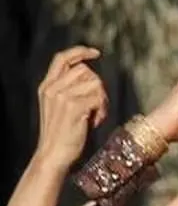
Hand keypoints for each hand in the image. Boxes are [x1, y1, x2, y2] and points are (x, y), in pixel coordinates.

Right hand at [33, 47, 108, 172]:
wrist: (53, 154)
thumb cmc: (63, 133)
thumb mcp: (60, 106)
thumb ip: (70, 89)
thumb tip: (93, 77)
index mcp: (47, 86)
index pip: (61, 58)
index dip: (79, 51)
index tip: (96, 53)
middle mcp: (52, 88)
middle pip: (86, 70)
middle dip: (98, 87)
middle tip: (97, 106)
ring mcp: (62, 97)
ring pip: (95, 83)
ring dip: (102, 99)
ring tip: (95, 115)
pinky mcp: (73, 107)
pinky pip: (98, 98)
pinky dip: (103, 110)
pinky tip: (95, 121)